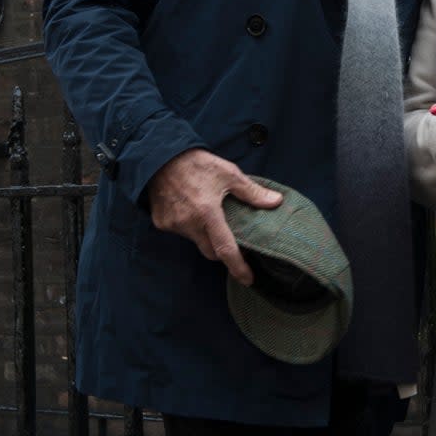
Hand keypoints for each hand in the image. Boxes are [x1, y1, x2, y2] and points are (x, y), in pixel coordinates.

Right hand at [148, 148, 282, 285]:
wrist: (160, 156)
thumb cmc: (197, 163)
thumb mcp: (228, 173)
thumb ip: (251, 192)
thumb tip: (276, 202)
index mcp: (207, 212)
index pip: (225, 249)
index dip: (238, 267)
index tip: (248, 279)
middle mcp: (188, 223)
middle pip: (211, 251)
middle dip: (223, 251)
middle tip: (233, 242)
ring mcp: (173, 225)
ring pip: (195, 241)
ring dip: (205, 235)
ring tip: (209, 215)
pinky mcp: (161, 223)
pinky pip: (180, 232)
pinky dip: (189, 227)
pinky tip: (191, 210)